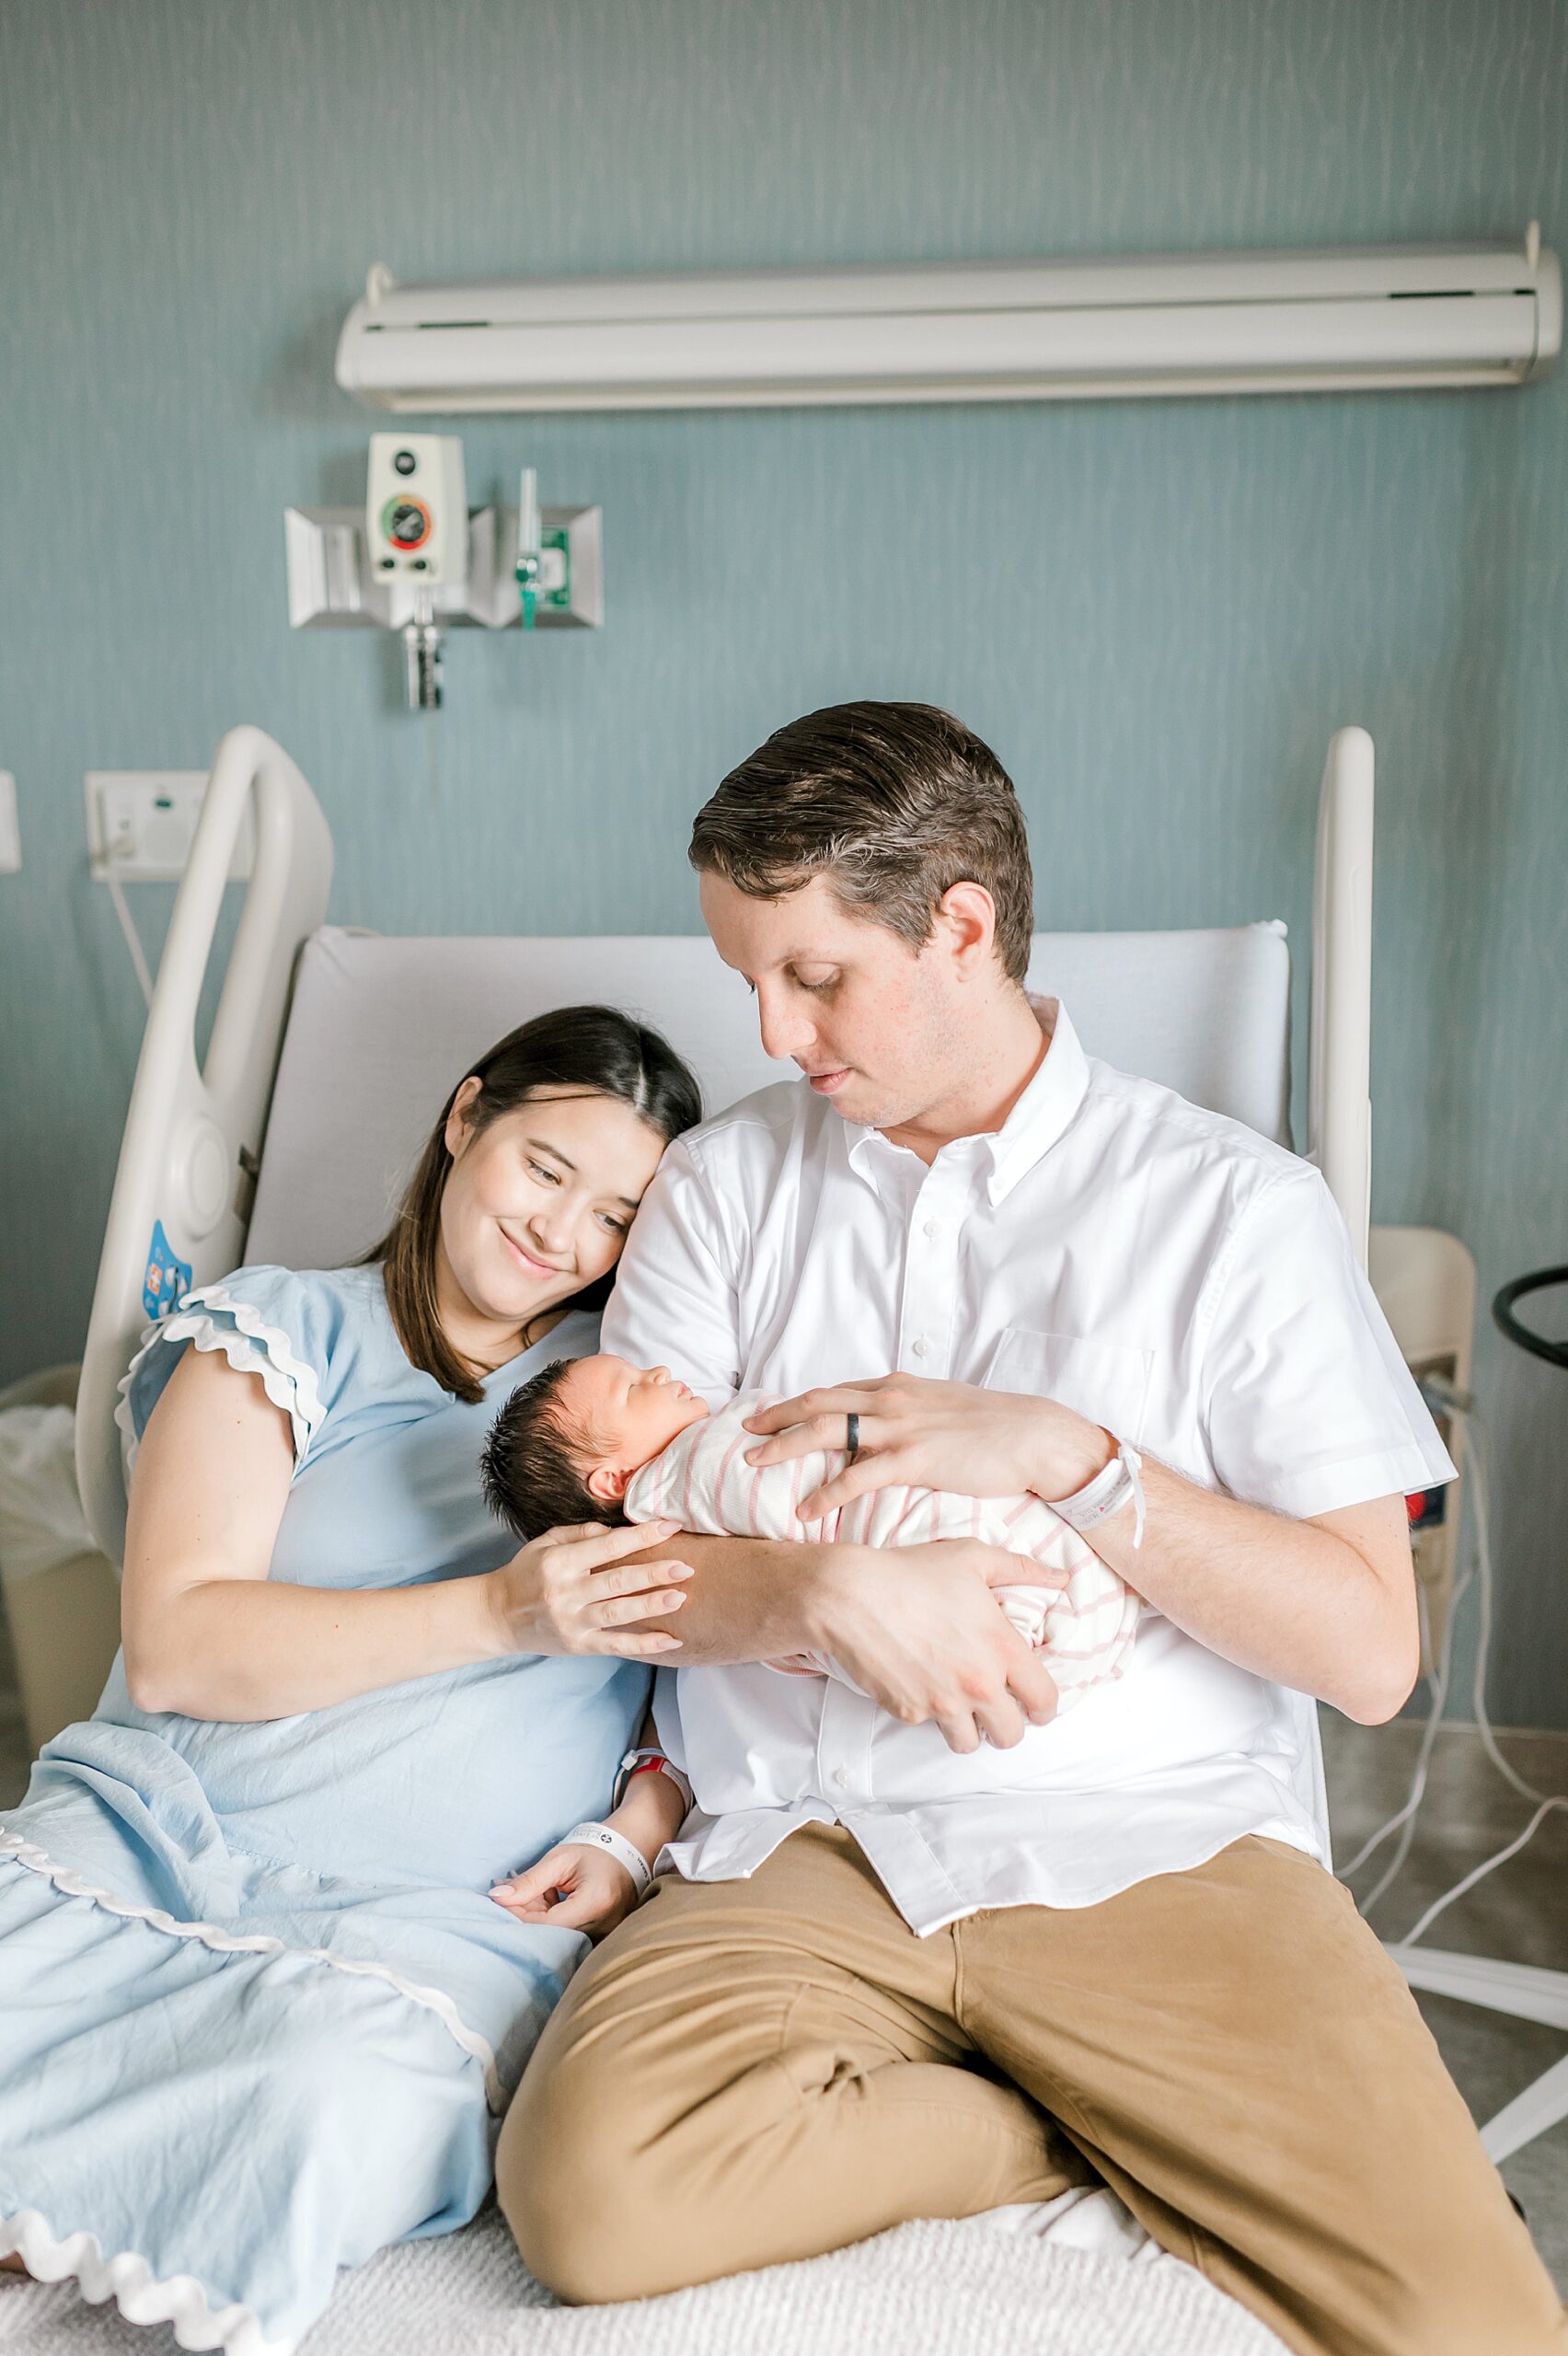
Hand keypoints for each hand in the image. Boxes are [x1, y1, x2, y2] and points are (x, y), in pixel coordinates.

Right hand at [488, 1520, 693, 1659]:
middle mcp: (566, 1593)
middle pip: (617, 1581)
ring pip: (618, 1613)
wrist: (498, 1616)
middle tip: (685, 1566)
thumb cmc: (527, 1573)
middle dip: (653, 1573)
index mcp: (560, 1562)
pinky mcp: (578, 1646)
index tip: (670, 1527)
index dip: (641, 1536)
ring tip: (680, 1597)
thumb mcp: (546, 1542)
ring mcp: (572, 1622)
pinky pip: (616, 1646)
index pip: (608, 1546)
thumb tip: (618, 1530)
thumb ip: (582, 1533)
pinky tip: (671, 1640)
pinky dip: (644, 1645)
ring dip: (652, 1605)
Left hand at [490, 1841, 640, 1937]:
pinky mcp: (603, 1936)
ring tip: (536, 1891)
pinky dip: (553, 1920)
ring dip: (539, 1917)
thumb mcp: (559, 1860)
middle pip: (552, 1933)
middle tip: (514, 1892)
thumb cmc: (594, 1852)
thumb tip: (497, 1897)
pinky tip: (549, 1899)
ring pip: (558, 1935)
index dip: (520, 1916)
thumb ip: (529, 1881)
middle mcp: (604, 1923)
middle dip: (527, 1915)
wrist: (628, 1852)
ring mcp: (606, 1933)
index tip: (503, 1901)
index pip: (547, 1924)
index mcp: (595, 1901)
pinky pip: (569, 1935)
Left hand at [745, 1374, 1114, 1518]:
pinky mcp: (916, 1459)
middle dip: (776, 1417)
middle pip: (818, 1404)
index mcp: (897, 1386)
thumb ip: (908, 1412)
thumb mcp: (942, 1406)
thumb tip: (885, 1425)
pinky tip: (806, 1508)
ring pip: (828, 1432)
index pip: (834, 1391)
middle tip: (745, 1432)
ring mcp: (902, 1428)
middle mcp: (892, 1400)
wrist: (1034, 1436)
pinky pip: (859, 1476)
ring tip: (754, 1463)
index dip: (796, 1403)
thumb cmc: (993, 1427)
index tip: (767, 1414)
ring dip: (785, 1447)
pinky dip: (827, 1491)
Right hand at [807, 1538, 1059, 1753]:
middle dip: (1006, 1725)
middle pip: (1011, 1735)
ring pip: (969, 1743)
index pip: (1045, 1701)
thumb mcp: (973, 1558)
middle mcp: (979, 1683)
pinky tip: (918, 1683)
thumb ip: (1021, 1569)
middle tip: (994, 1709)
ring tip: (958, 1705)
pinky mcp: (909, 1712)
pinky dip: (926, 1712)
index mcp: (1003, 1648)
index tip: (1035, 1705)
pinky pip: (927, 1725)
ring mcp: (943, 1703)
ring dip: (968, 1728)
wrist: (850, 1596)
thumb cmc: (912, 1572)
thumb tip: (1060, 1578)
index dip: (1044, 1707)